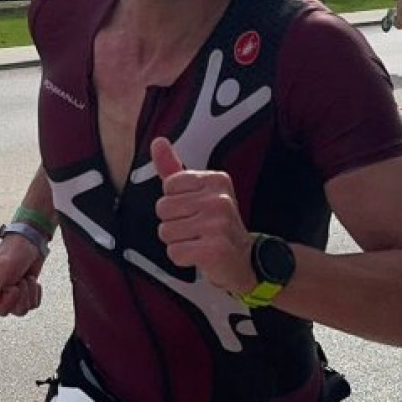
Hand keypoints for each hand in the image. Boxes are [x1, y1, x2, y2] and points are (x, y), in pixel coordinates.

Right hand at [0, 236, 44, 316]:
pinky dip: (36, 292)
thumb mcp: (1, 270)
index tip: (13, 286)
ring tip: (26, 278)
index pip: (1, 310)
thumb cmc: (14, 252)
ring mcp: (11, 294)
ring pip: (24, 310)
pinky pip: (33, 304)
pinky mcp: (24, 292)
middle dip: (23, 296)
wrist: (31, 242)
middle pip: (14, 311)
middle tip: (22, 280)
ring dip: (30, 292)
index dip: (11, 300)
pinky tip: (32, 280)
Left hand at [151, 137, 254, 294]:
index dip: (175, 202)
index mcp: (216, 180)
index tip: (194, 211)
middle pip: (163, 208)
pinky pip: (174, 252)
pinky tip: (200, 255)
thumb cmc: (216, 225)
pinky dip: (182, 258)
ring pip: (166, 231)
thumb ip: (173, 168)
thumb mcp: (196, 192)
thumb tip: (157, 141)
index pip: (169, 185)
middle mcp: (220, 199)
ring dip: (177, 241)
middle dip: (173, 223)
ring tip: (198, 241)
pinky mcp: (215, 249)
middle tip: (196, 229)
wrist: (244, 260)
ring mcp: (219, 224)